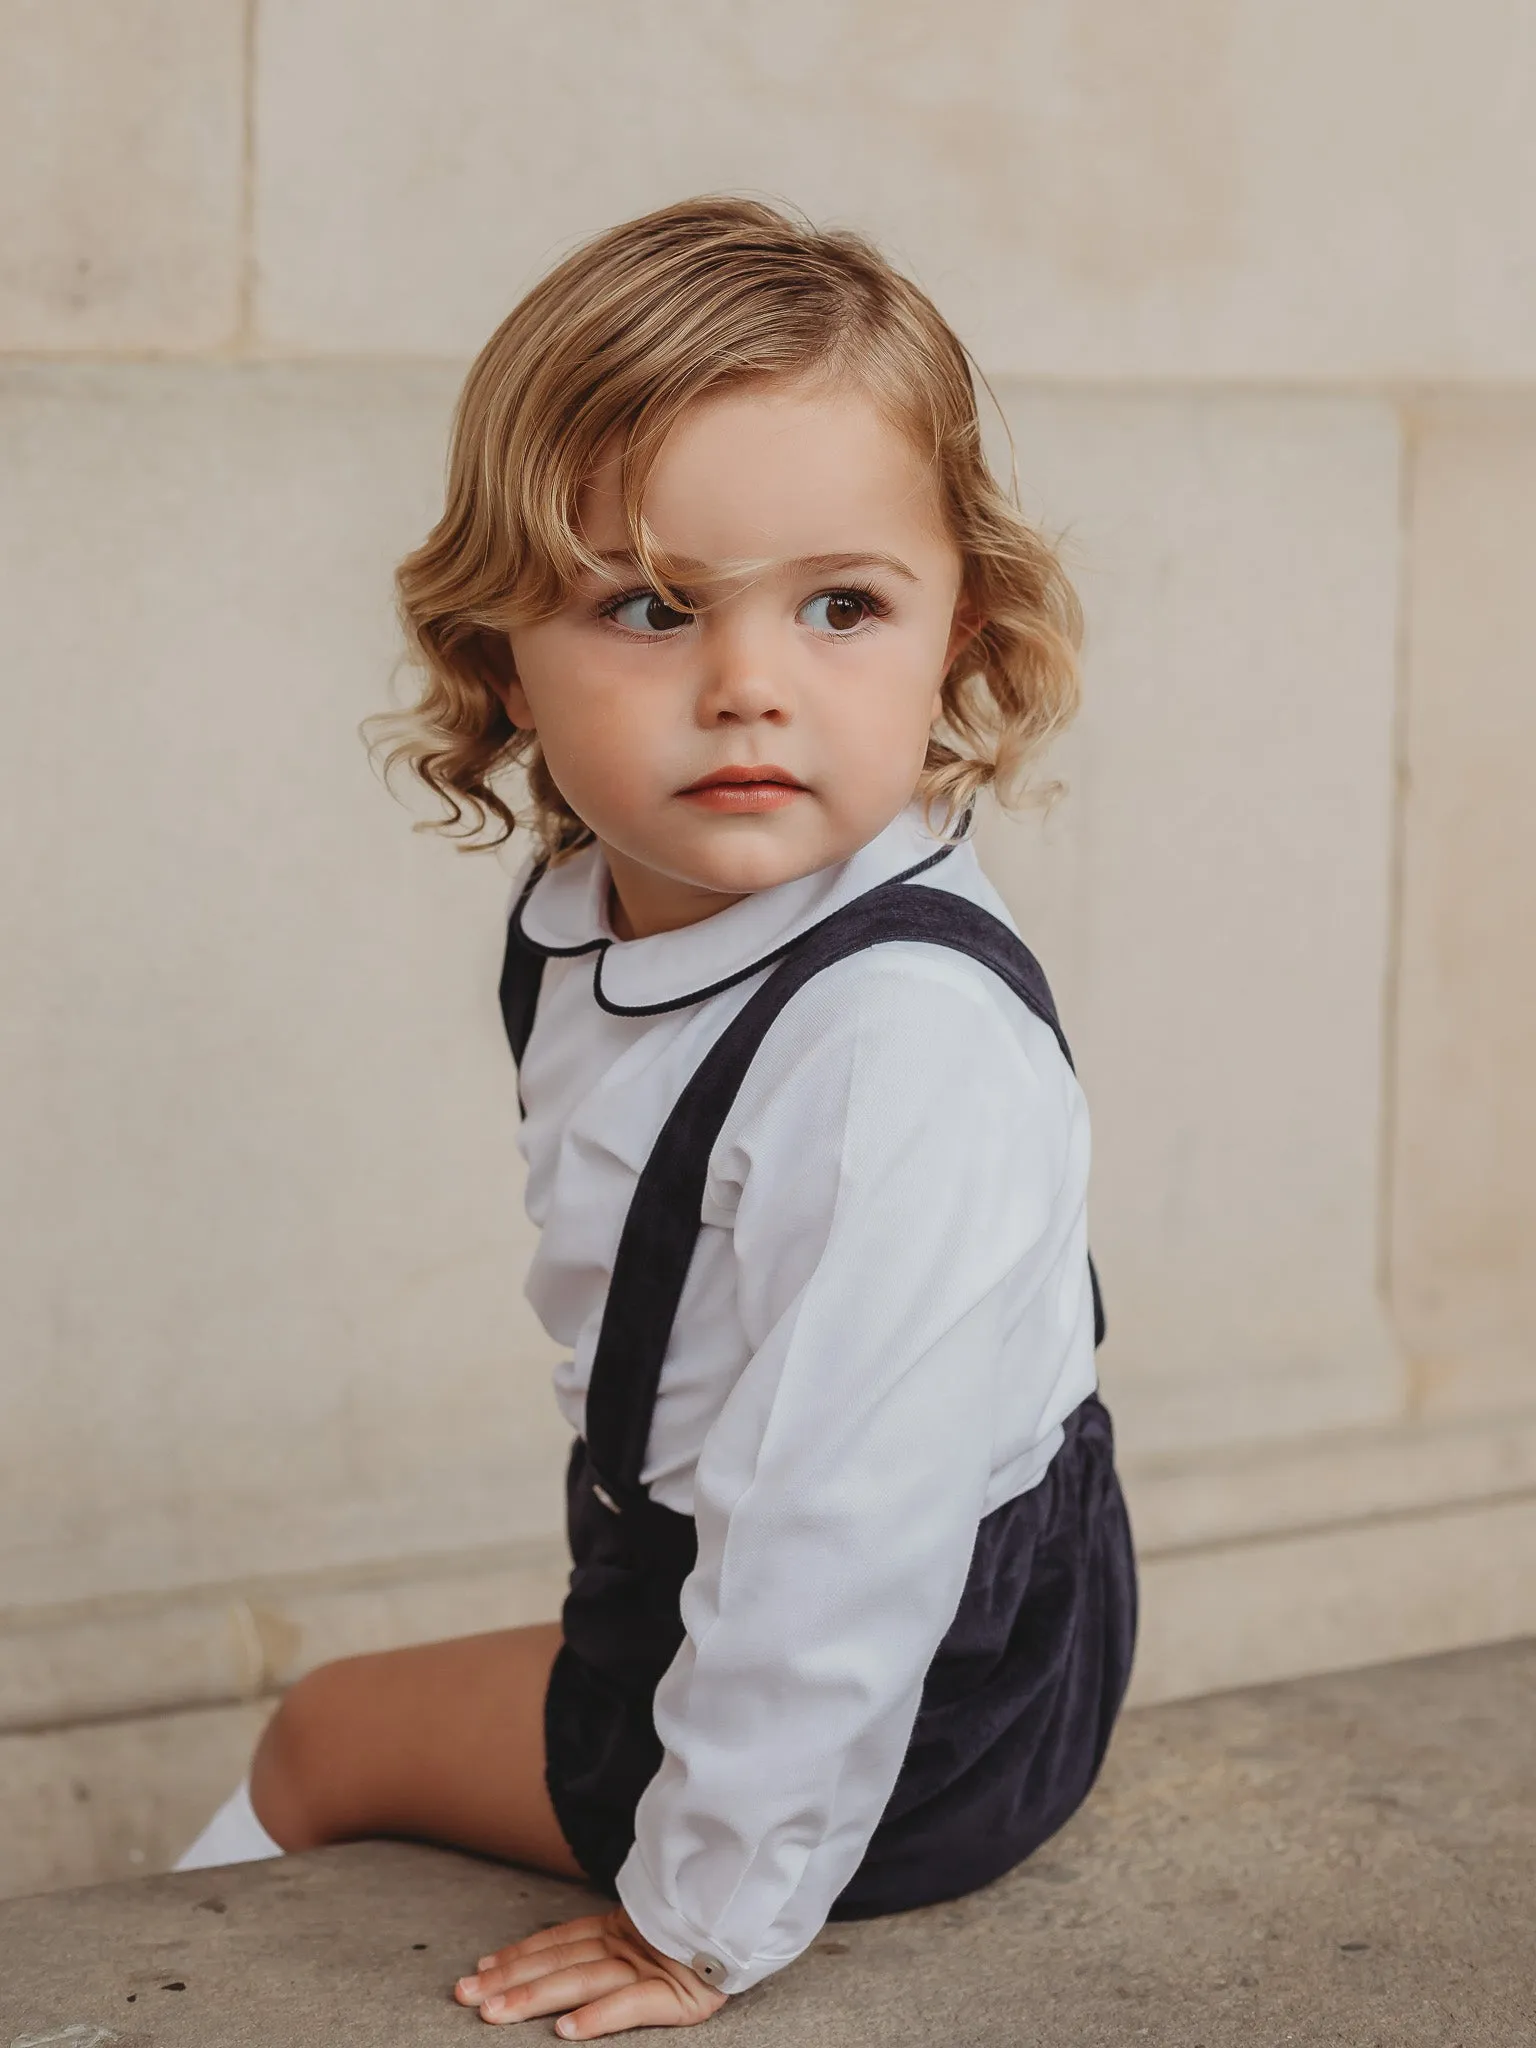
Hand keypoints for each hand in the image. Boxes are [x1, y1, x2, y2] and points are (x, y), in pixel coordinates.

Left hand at [455, 1906, 728, 2034]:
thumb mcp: (655, 1928)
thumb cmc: (709, 1925)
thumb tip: (570, 1954)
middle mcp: (629, 1944)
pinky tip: (566, 2032)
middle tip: (466, 1995)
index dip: (520, 1954)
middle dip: (509, 1980)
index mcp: (623, 1929)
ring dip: (535, 1997)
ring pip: (582, 1981)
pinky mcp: (680, 1993)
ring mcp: (651, 1965)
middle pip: (558, 1962)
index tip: (481, 1968)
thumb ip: (616, 1936)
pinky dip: (599, 2017)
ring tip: (496, 2013)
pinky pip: (633, 2006)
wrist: (757, 1913)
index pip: (559, 1941)